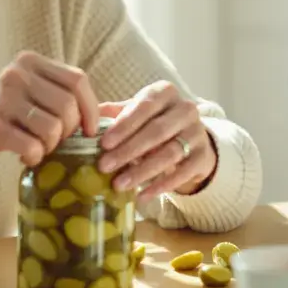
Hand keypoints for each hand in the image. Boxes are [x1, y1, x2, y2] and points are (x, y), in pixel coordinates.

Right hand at [0, 51, 101, 166]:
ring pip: (53, 128)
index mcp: (30, 62)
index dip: (92, 108)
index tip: (91, 130)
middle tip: (58, 142)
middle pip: (68, 107)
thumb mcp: (25, 87)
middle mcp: (17, 75)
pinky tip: (25, 156)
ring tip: (39, 148)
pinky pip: (32, 146)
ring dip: (52, 146)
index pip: (77, 80)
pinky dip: (35, 156)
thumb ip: (58, 92)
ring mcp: (3, 100)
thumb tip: (106, 115)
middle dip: (71, 131)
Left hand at [96, 81, 217, 201]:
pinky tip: (142, 195)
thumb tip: (83, 119)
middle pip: (156, 131)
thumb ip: (114, 113)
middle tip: (104, 166)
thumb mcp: (136, 113)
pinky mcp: (204, 156)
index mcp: (165, 93)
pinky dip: (162, 185)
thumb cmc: (154, 122)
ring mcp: (198, 132)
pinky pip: (183, 172)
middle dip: (128, 150)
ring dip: (142, 171)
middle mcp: (185, 109)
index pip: (144, 106)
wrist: (190, 138)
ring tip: (119, 184)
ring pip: (169, 153)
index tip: (104, 143)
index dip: (124, 126)